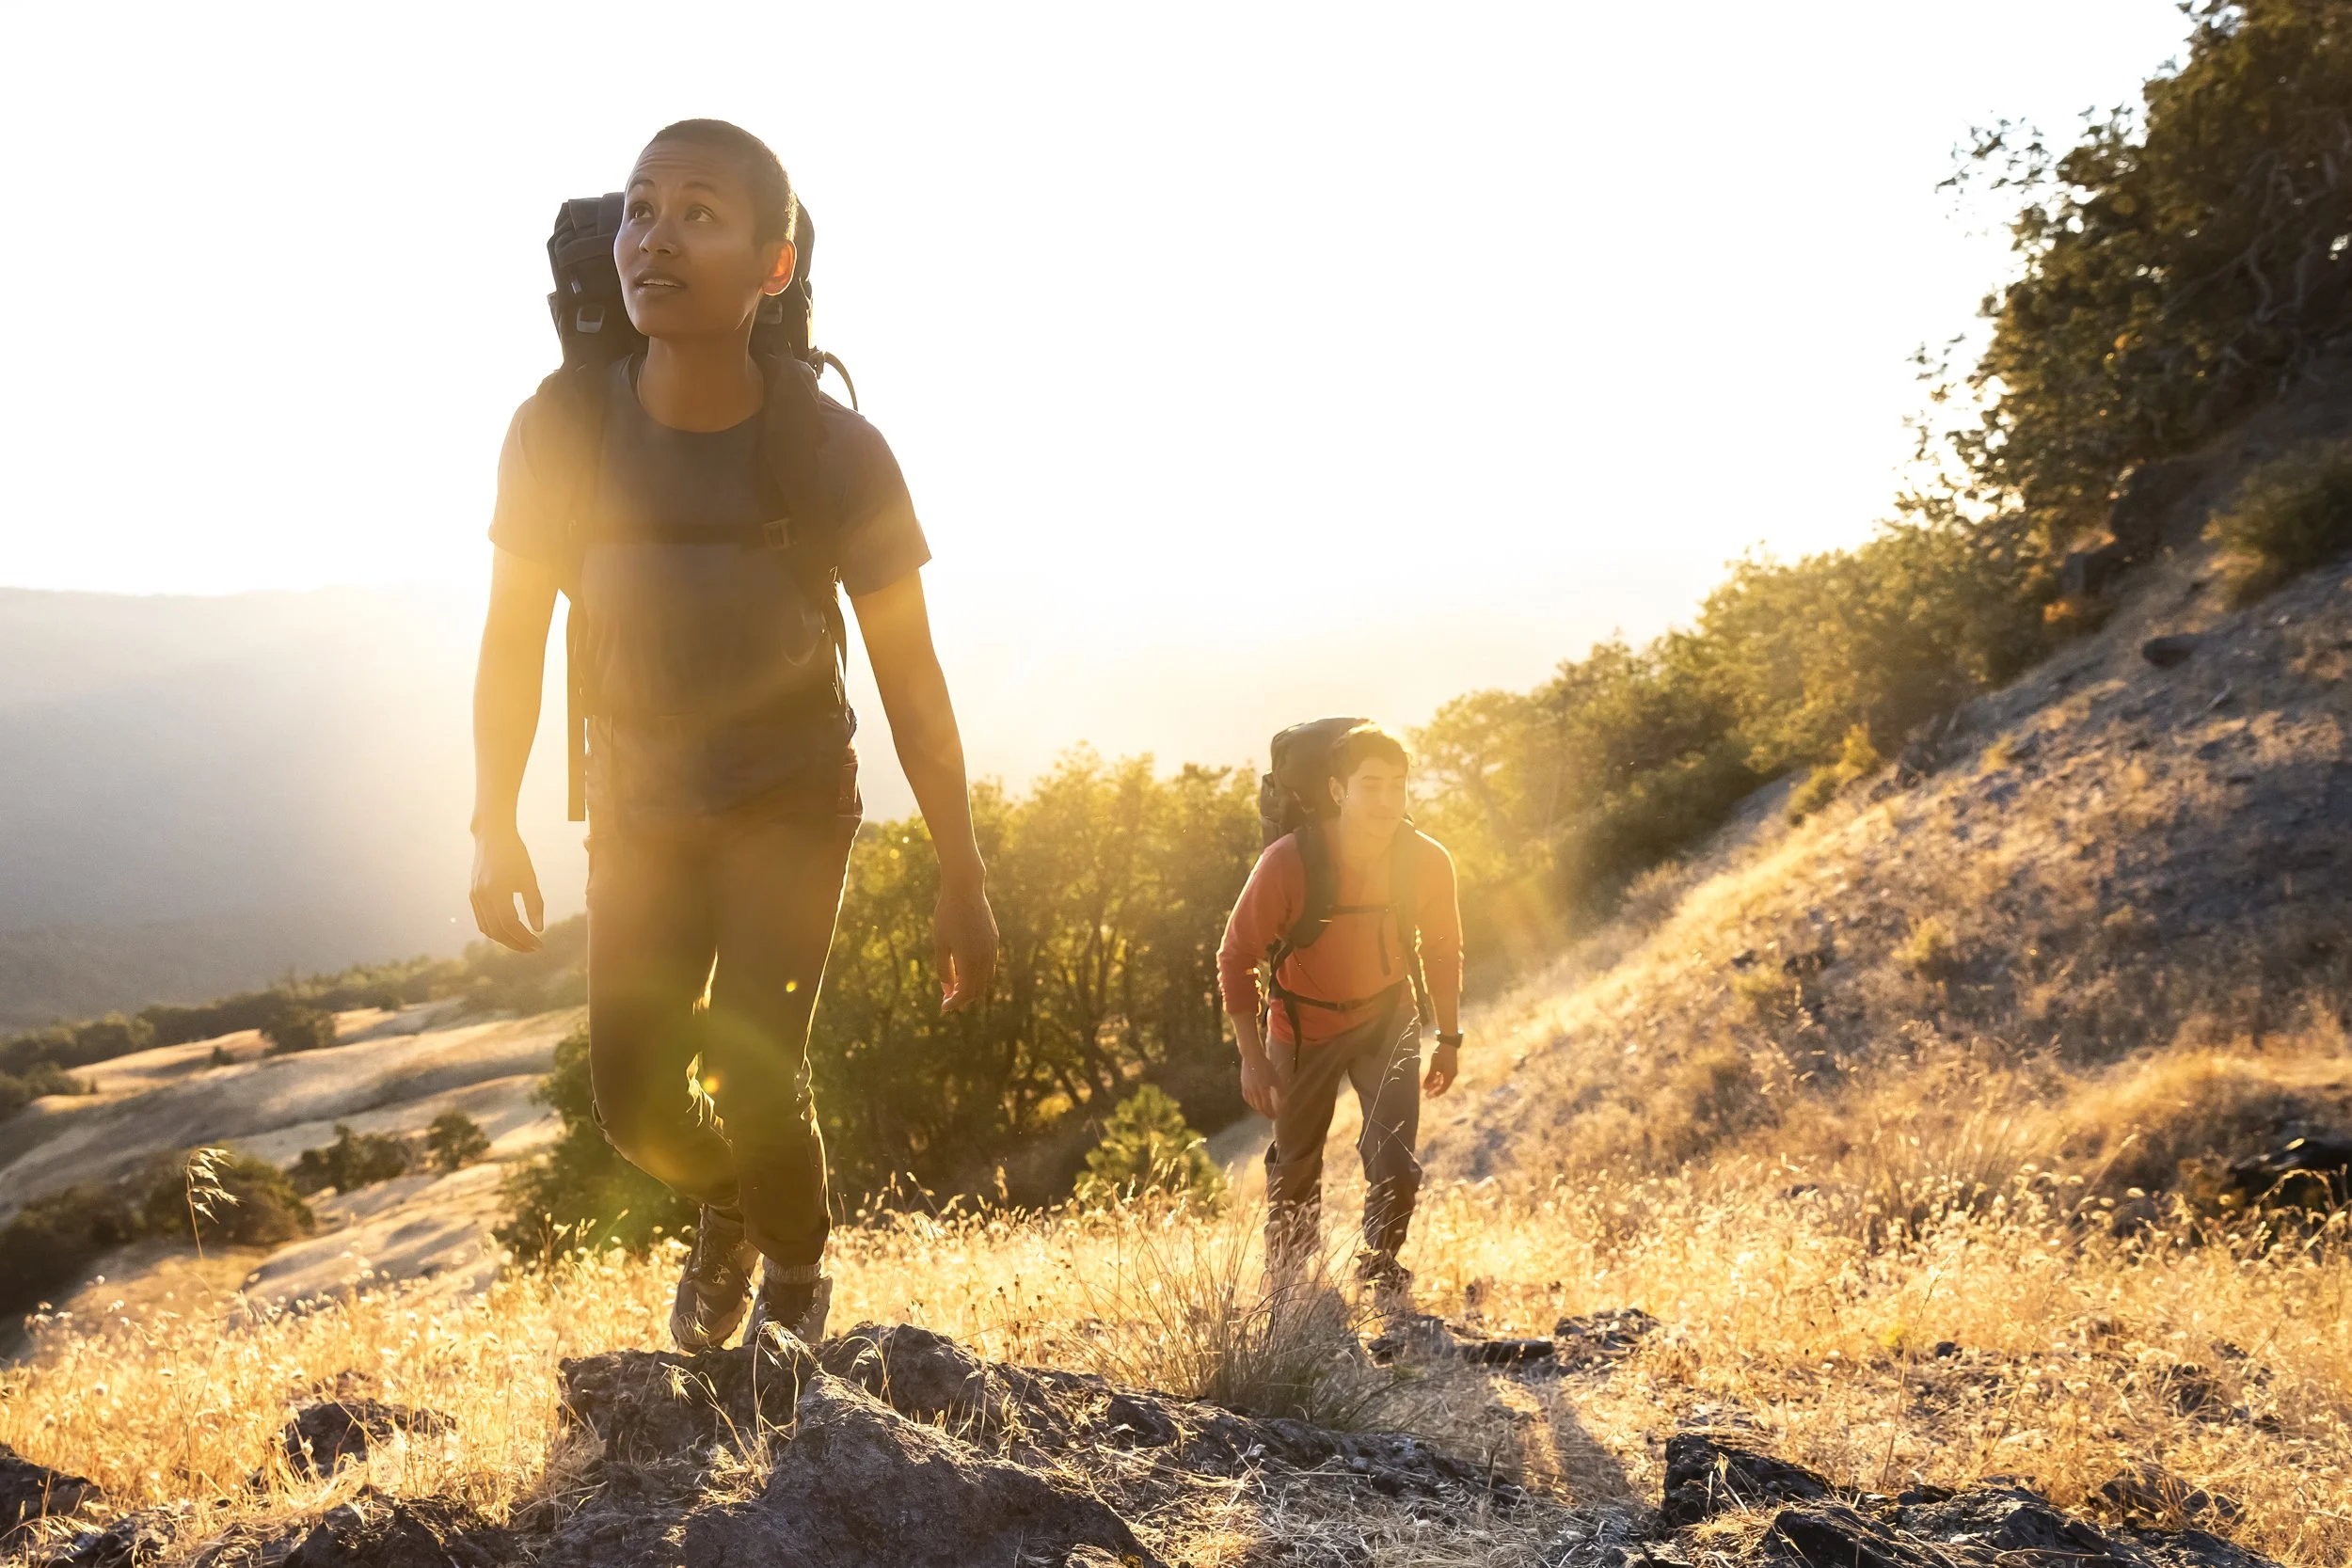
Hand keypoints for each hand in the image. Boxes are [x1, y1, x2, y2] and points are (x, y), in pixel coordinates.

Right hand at [470, 827, 544, 952]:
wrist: (492, 836)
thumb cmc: (515, 854)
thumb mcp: (529, 877)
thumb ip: (534, 903)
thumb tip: (539, 929)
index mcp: (496, 890)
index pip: (510, 924)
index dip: (525, 938)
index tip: (540, 945)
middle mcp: (481, 896)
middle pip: (497, 931)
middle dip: (516, 943)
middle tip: (533, 948)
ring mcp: (474, 896)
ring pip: (487, 928)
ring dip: (505, 940)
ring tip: (523, 943)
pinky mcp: (472, 895)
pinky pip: (481, 920)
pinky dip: (495, 930)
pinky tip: (509, 932)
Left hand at [934, 882, 998, 1012]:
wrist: (965, 890)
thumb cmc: (947, 916)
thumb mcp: (940, 944)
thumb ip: (944, 970)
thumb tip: (947, 991)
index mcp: (969, 961)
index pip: (965, 993)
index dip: (954, 1003)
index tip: (943, 1007)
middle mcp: (984, 958)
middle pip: (978, 990)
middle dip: (963, 998)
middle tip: (948, 1000)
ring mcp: (991, 949)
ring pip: (986, 979)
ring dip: (972, 987)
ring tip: (956, 987)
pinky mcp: (994, 940)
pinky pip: (989, 965)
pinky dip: (979, 974)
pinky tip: (966, 971)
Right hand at [1239, 1050, 1282, 1118]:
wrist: (1252, 1057)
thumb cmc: (1266, 1066)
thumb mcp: (1276, 1078)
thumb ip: (1280, 1090)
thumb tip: (1284, 1100)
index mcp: (1263, 1090)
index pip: (1267, 1106)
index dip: (1270, 1113)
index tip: (1275, 1117)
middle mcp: (1254, 1092)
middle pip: (1259, 1106)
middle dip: (1265, 1112)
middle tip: (1270, 1115)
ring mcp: (1247, 1089)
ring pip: (1252, 1103)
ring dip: (1258, 1109)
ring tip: (1262, 1110)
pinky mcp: (1243, 1085)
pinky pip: (1246, 1097)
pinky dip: (1250, 1102)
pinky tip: (1253, 1102)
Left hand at [1423, 1039, 1459, 1096]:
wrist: (1448, 1044)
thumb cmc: (1441, 1055)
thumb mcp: (1434, 1066)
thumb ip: (1430, 1077)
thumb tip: (1425, 1087)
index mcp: (1450, 1076)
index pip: (1443, 1089)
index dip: (1435, 1093)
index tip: (1428, 1096)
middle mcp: (1452, 1075)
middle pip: (1443, 1086)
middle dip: (1434, 1090)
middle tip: (1426, 1094)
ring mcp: (1451, 1071)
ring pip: (1443, 1081)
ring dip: (1435, 1084)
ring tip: (1426, 1086)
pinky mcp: (1449, 1067)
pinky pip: (1443, 1076)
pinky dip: (1437, 1079)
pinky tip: (1430, 1080)